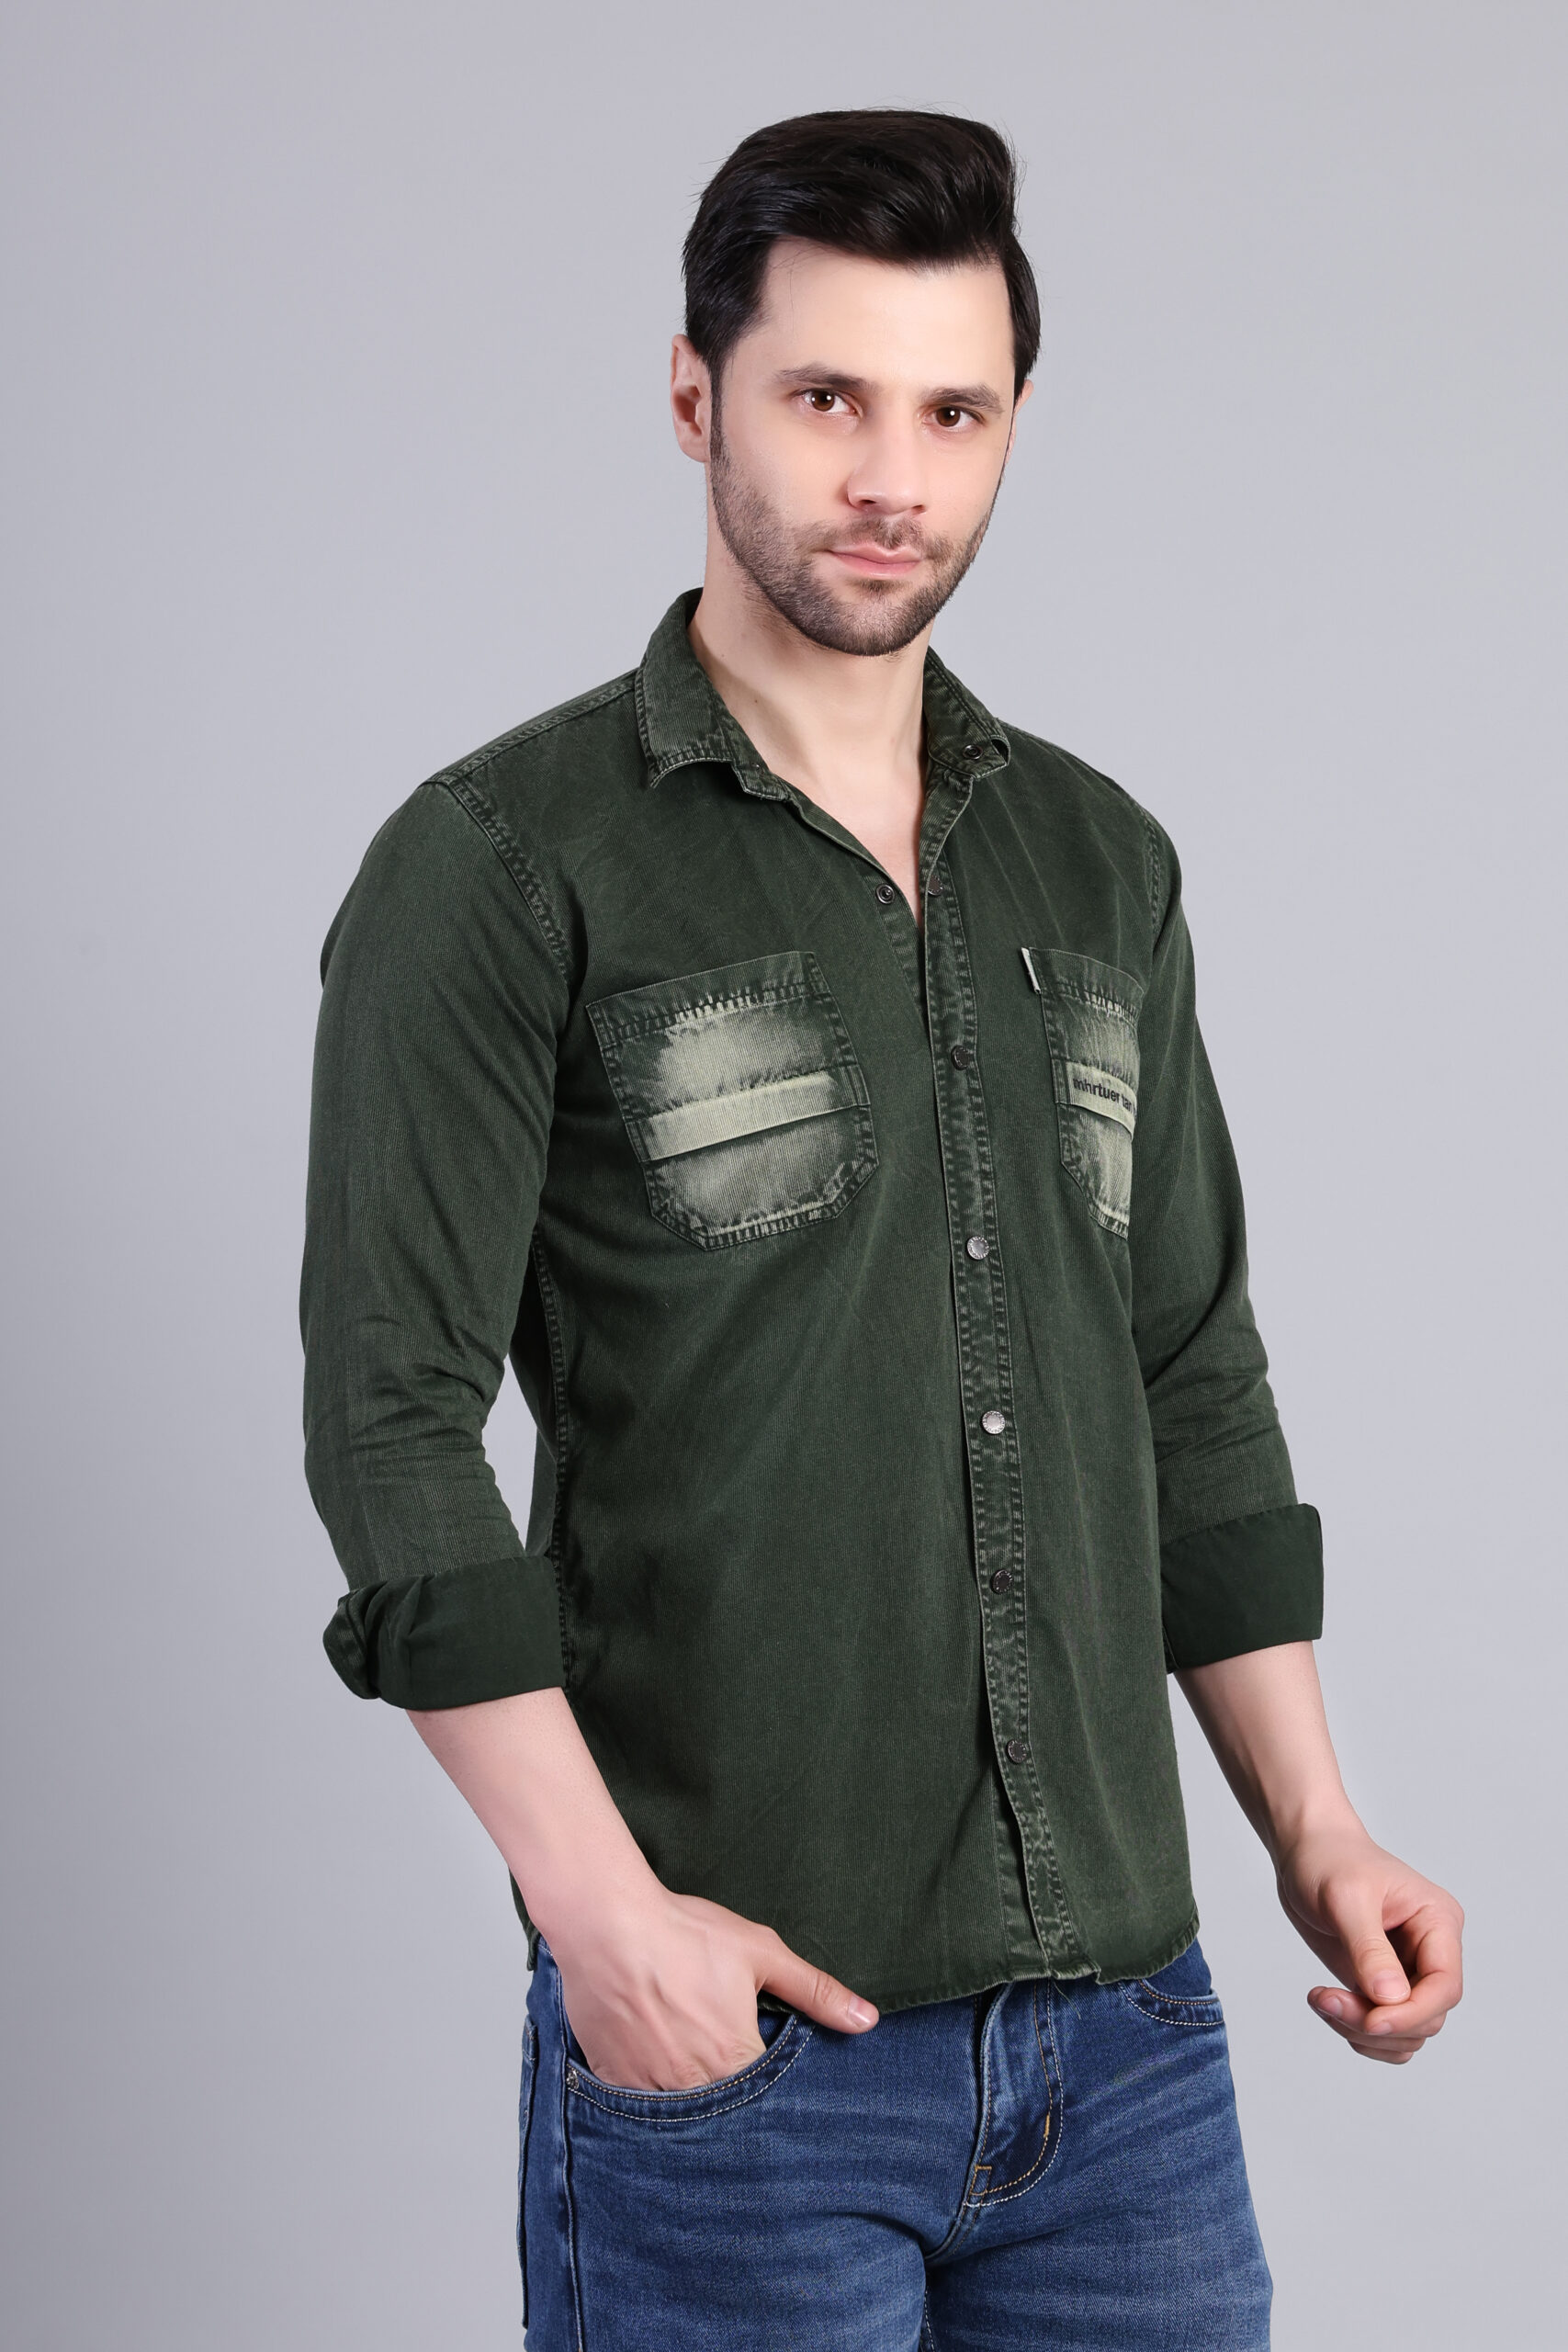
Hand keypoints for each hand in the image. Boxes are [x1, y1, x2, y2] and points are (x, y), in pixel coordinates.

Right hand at [546, 1885, 878, 2090]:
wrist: (607, 1924)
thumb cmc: (685, 1935)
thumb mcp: (761, 1953)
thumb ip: (815, 1991)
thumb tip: (867, 2020)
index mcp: (736, 2061)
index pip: (767, 2097)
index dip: (766, 2080)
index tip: (758, 2063)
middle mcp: (694, 2088)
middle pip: (723, 2109)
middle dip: (726, 2091)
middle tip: (713, 2051)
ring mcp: (648, 2092)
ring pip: (679, 2113)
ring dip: (687, 2094)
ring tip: (682, 2054)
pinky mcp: (612, 2083)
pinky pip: (636, 2107)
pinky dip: (647, 2089)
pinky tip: (649, 2056)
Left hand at [1277, 1819, 1463, 2063]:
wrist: (1305, 1851)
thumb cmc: (1328, 1860)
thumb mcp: (1345, 1898)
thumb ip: (1369, 1949)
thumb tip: (1391, 1998)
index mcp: (1438, 1922)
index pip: (1445, 1987)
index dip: (1412, 2013)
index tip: (1371, 2021)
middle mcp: (1431, 1951)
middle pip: (1426, 2016)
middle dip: (1377, 2022)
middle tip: (1327, 2001)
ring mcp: (1408, 1971)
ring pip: (1407, 2031)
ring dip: (1363, 2031)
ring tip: (1322, 2001)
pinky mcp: (1383, 1984)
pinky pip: (1388, 2031)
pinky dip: (1358, 2032)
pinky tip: (1328, 2006)